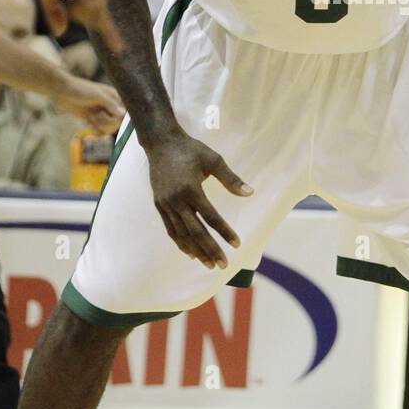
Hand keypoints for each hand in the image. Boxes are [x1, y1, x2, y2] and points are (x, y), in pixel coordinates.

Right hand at [25, 0, 124, 52]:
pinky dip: (82, 3)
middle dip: (77, 12)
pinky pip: (95, 6)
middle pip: (93, 17)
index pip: (99, 13)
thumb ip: (55, 14)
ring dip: (77, 7)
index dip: (109, 33)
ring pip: (95, 14)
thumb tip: (61, 33)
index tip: (119, 49)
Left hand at [56, 76, 124, 133]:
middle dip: (108, 122)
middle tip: (98, 115)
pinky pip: (101, 131)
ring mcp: (103, 113)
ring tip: (92, 118)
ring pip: (110, 128)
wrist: (62, 92)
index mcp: (116, 97)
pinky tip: (88, 122)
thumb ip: (111, 104)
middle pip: (119, 123)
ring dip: (100, 126)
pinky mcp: (94, 119)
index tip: (113, 117)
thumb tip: (123, 114)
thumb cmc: (80, 89)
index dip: (121, 118)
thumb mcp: (97, 95)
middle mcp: (111, 106)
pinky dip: (95, 129)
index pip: (127, 113)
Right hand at [146, 129, 252, 268]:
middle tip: (223, 265)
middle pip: (195, 231)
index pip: (210, 217)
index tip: (237, 244)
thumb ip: (231, 179)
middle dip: (210, 249)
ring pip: (181, 234)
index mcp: (191, 189)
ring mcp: (165, 204)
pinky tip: (190, 252)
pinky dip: (180, 243)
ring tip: (209, 264)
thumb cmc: (190, 150)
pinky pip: (170, 229)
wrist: (161, 143)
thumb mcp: (213, 160)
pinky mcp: (159, 205)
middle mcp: (176, 200)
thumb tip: (250, 193)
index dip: (224, 232)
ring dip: (196, 250)